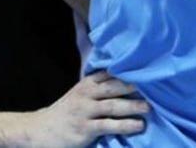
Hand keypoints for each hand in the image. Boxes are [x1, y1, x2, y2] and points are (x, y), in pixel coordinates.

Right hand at [25, 70, 147, 146]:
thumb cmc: (68, 111)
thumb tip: (127, 78)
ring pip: (113, 106)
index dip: (127, 69)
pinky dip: (125, 125)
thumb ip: (99, 85)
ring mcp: (85, 112)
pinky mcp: (85, 129)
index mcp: (87, 83)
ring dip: (133, 106)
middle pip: (113, 86)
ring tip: (149, 107)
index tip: (147, 66)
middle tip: (154, 85)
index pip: (109, 72)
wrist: (41, 130)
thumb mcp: (80, 93)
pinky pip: (108, 125)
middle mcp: (86, 94)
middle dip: (133, 85)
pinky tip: (138, 125)